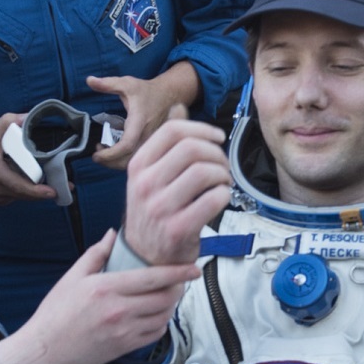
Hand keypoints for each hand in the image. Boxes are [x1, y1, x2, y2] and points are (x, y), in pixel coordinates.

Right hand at [0, 113, 54, 204]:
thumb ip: (10, 122)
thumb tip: (29, 117)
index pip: (20, 187)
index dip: (38, 191)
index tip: (54, 191)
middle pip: (26, 195)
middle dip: (46, 191)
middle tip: (67, 184)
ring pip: (23, 197)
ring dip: (39, 191)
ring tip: (56, 182)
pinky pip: (18, 197)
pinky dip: (28, 190)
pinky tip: (37, 182)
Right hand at [0, 230, 197, 363]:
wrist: (46, 350)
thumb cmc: (56, 311)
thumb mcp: (73, 277)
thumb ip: (97, 254)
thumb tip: (113, 234)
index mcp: (106, 288)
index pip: (153, 277)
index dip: (178, 272)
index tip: (194, 268)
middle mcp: (119, 310)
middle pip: (165, 297)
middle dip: (178, 287)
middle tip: (179, 280)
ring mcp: (124, 331)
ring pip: (164, 316)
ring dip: (171, 305)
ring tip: (168, 295)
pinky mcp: (126, 347)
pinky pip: (156, 333)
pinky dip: (161, 322)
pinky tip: (156, 314)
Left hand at [89, 62, 200, 167]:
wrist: (170, 95)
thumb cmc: (147, 91)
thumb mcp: (127, 83)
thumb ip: (107, 84)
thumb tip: (89, 80)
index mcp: (140, 121)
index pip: (127, 145)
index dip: (110, 154)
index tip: (97, 153)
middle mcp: (148, 135)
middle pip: (130, 160)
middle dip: (110, 162)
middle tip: (96, 155)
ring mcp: (152, 142)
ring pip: (135, 162)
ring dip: (117, 163)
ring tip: (103, 152)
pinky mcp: (153, 146)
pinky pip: (139, 159)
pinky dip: (124, 160)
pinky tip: (115, 150)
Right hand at [121, 113, 231, 266]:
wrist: (145, 256)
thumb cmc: (154, 213)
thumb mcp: (151, 175)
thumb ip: (166, 143)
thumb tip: (178, 107)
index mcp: (139, 165)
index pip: (173, 130)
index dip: (202, 129)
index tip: (217, 138)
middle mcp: (146, 184)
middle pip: (192, 148)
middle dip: (217, 153)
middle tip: (222, 166)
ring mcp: (160, 207)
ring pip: (205, 172)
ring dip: (223, 175)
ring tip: (222, 183)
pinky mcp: (178, 228)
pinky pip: (214, 199)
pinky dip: (225, 195)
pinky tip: (220, 199)